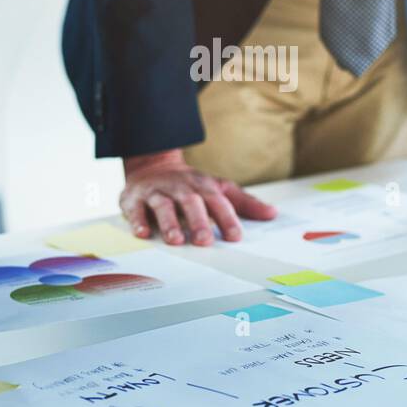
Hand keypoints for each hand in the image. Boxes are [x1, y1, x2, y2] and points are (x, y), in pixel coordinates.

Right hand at [119, 150, 276, 244]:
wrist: (152, 166)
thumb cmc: (189, 186)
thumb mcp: (218, 188)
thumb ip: (244, 203)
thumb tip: (272, 213)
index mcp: (203, 186)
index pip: (218, 201)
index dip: (227, 218)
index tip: (235, 236)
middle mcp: (181, 187)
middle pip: (191, 202)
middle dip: (198, 221)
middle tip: (204, 241)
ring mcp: (157, 191)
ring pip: (163, 205)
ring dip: (169, 222)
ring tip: (175, 240)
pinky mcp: (135, 198)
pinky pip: (136, 209)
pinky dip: (138, 220)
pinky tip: (143, 233)